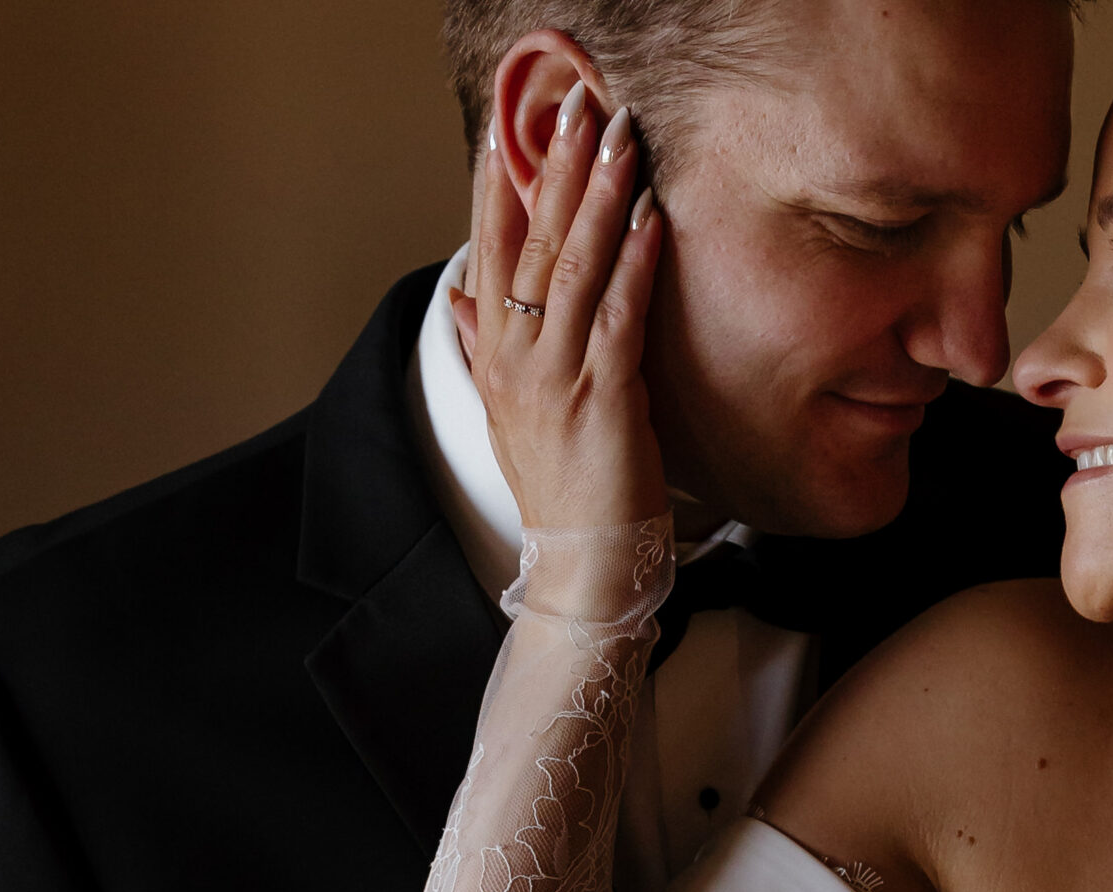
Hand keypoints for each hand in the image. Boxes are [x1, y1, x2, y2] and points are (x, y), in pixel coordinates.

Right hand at [457, 81, 667, 532]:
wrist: (583, 563)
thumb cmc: (561, 488)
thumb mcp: (511, 414)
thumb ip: (485, 348)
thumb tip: (463, 299)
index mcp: (493, 355)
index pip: (489, 251)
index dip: (499, 187)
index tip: (511, 130)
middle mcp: (515, 357)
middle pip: (532, 243)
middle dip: (556, 168)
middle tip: (578, 107)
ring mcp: (556, 375)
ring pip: (573, 266)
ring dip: (600, 197)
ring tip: (620, 140)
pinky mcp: (604, 396)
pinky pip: (617, 314)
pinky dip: (634, 262)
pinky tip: (650, 218)